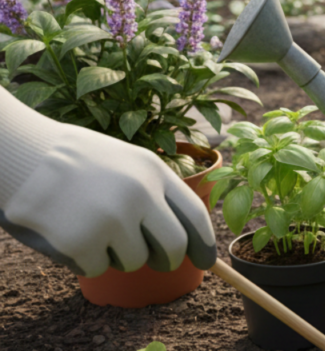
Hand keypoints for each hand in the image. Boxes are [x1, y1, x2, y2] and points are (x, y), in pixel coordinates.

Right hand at [0, 89, 216, 276]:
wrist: (19, 153)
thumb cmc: (71, 160)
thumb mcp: (124, 160)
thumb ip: (152, 191)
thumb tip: (180, 237)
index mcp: (152, 170)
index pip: (194, 213)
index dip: (204, 242)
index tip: (207, 262)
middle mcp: (138, 194)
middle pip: (173, 246)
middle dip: (168, 261)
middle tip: (159, 262)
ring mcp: (111, 219)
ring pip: (133, 260)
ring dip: (115, 254)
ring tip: (89, 225)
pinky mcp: (82, 242)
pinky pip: (97, 268)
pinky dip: (83, 259)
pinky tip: (66, 232)